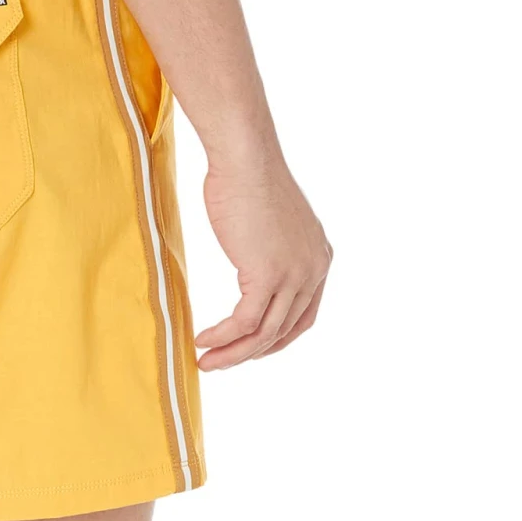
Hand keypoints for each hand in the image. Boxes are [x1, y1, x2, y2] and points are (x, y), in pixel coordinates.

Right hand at [194, 154, 331, 369]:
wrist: (244, 158)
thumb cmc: (247, 179)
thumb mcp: (269, 223)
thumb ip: (270, 250)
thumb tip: (252, 262)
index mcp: (318, 258)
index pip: (303, 317)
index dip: (275, 340)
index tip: (248, 349)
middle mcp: (314, 269)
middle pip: (283, 331)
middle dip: (249, 353)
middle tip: (219, 362)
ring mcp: (294, 274)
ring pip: (265, 334)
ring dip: (233, 354)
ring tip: (206, 362)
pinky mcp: (268, 275)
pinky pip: (245, 322)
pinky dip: (223, 337)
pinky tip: (203, 340)